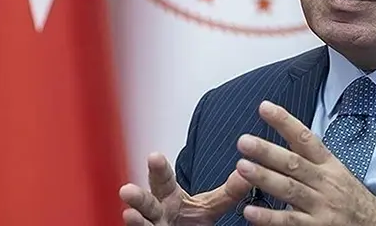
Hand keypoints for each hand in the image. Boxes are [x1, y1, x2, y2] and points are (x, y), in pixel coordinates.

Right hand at [119, 153, 250, 225]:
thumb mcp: (210, 206)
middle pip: (146, 201)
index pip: (163, 179)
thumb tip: (248, 173)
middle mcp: (156, 211)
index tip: (154, 156)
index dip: (158, 168)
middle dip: (137, 196)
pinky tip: (133, 223)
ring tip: (129, 214)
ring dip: (134, 219)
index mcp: (168, 195)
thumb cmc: (188, 220)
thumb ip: (229, 192)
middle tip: (127, 189)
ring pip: (140, 223)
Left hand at [235, 101, 375, 225]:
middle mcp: (324, 182)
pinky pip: (290, 222)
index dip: (285, 122)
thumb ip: (311, 158)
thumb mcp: (337, 171)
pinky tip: (251, 211)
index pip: (305, 138)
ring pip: (290, 189)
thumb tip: (285, 136)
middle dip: (267, 151)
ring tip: (242, 168)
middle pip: (294, 163)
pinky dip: (269, 217)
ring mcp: (320, 205)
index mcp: (328, 164)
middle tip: (245, 141)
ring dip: (265, 178)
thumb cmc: (352, 198)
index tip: (265, 108)